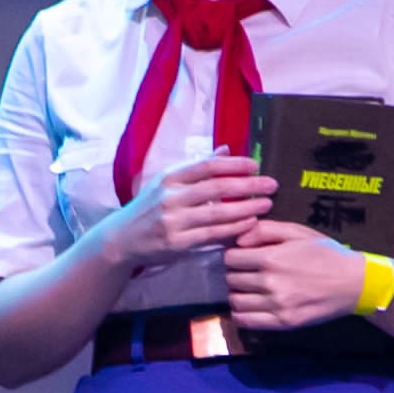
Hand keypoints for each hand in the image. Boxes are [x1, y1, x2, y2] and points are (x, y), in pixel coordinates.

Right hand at [88, 152, 275, 271]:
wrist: (122, 238)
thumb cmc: (149, 206)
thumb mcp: (167, 181)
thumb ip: (197, 166)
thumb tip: (226, 150)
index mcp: (169, 176)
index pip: (207, 166)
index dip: (234, 165)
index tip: (256, 165)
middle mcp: (170, 196)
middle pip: (217, 188)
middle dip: (248, 186)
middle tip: (272, 185)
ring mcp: (173, 221)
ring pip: (218, 213)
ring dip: (247, 208)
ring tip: (266, 204)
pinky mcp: (178, 243)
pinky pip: (213, 234)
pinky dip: (234, 228)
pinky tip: (250, 224)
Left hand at [224, 219, 367, 329]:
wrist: (355, 282)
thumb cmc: (326, 254)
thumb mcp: (298, 232)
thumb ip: (266, 230)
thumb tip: (238, 240)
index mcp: (272, 258)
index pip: (231, 259)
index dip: (233, 256)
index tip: (241, 257)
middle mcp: (270, 283)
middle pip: (231, 280)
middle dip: (235, 274)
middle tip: (246, 273)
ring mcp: (277, 305)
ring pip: (236, 301)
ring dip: (237, 294)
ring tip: (248, 289)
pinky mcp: (284, 322)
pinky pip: (246, 321)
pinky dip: (240, 314)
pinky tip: (249, 306)